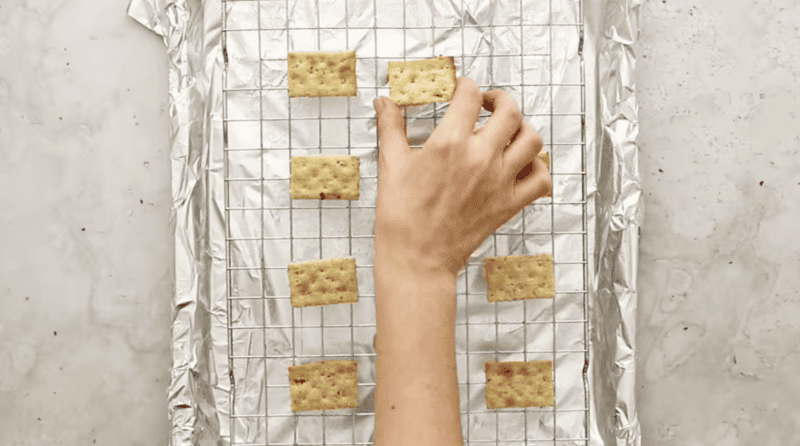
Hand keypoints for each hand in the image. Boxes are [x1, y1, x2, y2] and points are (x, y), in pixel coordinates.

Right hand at [373, 77, 551, 276]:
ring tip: (507, 132)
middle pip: (510, 112)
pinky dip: (537, 169)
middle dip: (500, 100)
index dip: (466, 86)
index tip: (461, 89)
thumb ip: (391, 127)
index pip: (469, 96)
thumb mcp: (392, 165)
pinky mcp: (509, 205)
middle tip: (489, 103)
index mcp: (449, 143)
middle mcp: (480, 158)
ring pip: (532, 141)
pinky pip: (540, 180)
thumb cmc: (401, 216)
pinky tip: (520, 166)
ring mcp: (499, 182)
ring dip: (522, 130)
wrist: (416, 258)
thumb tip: (385, 102)